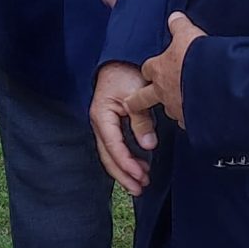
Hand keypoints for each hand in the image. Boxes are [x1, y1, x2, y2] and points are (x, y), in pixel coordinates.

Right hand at [89, 63, 154, 195]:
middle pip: (108, 157)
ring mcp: (104, 126)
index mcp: (101, 116)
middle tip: (140, 189)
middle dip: (124, 175)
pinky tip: (137, 168)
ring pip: (110, 155)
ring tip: (141, 183)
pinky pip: (115, 148)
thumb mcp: (135, 93)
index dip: (126, 164)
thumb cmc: (125, 72)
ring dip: (125, 171)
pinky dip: (125, 160)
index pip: (113, 146)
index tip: (140, 176)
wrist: (119, 58)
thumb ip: (141, 120)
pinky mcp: (111, 126)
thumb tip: (148, 146)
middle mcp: (99, 124)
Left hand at [136, 12, 204, 131]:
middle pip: (144, 97)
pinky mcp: (191, 120)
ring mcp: (176, 108)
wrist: (213, 82)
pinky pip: (189, 121)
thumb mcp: (187, 34)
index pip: (147, 69)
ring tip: (179, 108)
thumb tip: (175, 17)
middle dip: (137, 100)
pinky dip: (193, 118)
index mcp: (159, 69)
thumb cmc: (197, 58)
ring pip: (169, 110)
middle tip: (129, 103)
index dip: (148, 69)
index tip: (147, 71)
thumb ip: (179, 26)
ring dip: (173, 107)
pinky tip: (198, 117)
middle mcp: (163, 91)